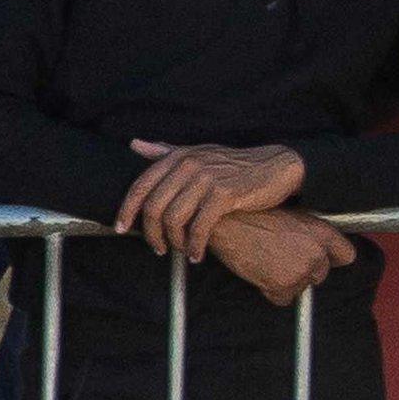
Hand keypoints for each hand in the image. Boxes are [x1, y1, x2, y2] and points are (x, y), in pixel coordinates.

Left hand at [117, 140, 305, 260]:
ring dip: (175, 243)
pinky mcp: (224, 194)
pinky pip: (199, 227)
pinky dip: (195, 246)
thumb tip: (135, 145)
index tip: (122, 229)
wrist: (277, 167)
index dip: (127, 211)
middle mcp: (189, 165)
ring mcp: (206, 179)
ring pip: (174, 220)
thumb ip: (166, 152)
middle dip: (152, 234)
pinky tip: (198, 254)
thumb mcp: (199, 154)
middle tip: (159, 248)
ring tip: (182, 251)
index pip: (140, 186)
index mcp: (178, 157)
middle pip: (154, 208)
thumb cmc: (235, 165)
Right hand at [206, 209, 355, 307]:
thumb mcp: (294, 216)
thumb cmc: (257, 216)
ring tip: (269, 263)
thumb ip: (311, 234)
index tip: (324, 260)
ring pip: (301, 287)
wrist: (230, 224)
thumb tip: (318, 249)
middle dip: (306, 270)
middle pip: (321, 274)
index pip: (347, 255)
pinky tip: (262, 274)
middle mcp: (316, 253)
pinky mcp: (283, 286)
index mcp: (322, 232)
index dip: (333, 258)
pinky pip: (284, 299)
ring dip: (287, 281)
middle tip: (284, 259)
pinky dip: (273, 291)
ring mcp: (301, 271)